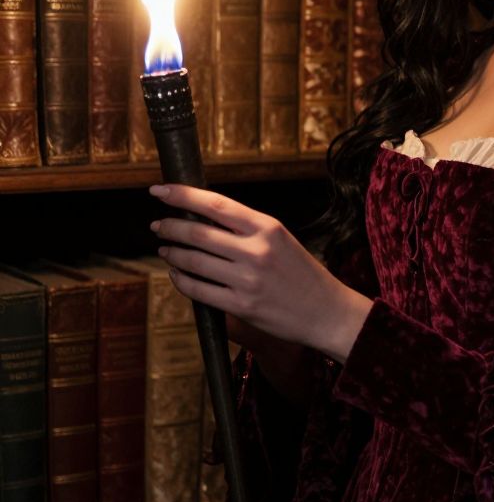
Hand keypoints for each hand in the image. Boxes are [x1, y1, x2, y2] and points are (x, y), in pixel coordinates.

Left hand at [148, 184, 372, 362]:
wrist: (326, 311)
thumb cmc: (301, 272)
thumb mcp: (281, 239)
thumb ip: (247, 229)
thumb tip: (203, 219)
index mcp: (268, 227)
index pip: (216, 204)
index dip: (183, 195)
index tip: (160, 190)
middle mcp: (257, 250)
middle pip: (198, 233)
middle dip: (170, 227)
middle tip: (158, 225)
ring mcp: (248, 280)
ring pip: (193, 262)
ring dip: (172, 254)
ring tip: (166, 249)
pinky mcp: (241, 306)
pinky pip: (199, 291)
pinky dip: (181, 280)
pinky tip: (177, 275)